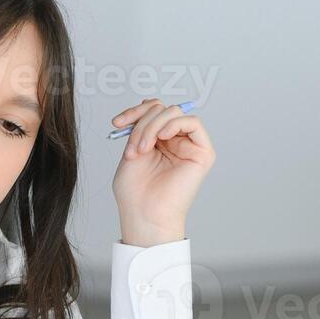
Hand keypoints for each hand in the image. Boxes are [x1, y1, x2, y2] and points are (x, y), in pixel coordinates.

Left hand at [110, 98, 215, 246]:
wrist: (144, 214)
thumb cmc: (135, 192)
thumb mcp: (131, 149)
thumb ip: (140, 126)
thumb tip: (148, 104)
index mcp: (157, 140)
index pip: (152, 110)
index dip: (134, 111)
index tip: (116, 124)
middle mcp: (174, 140)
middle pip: (161, 109)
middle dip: (142, 124)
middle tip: (133, 148)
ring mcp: (189, 145)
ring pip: (174, 113)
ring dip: (153, 127)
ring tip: (142, 149)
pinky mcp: (203, 152)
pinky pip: (193, 122)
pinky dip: (175, 124)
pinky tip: (162, 138)